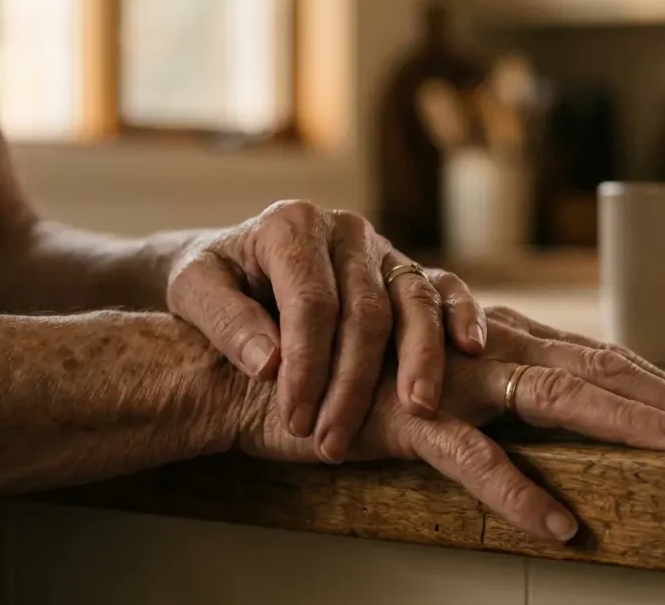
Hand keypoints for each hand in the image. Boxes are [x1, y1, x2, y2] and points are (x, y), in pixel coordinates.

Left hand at [167, 201, 485, 464]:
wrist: (233, 263)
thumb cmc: (212, 280)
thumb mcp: (193, 291)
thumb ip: (226, 324)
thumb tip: (269, 365)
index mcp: (290, 225)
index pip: (311, 302)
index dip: (308, 365)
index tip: (296, 419)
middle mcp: (344, 229)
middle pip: (365, 310)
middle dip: (354, 382)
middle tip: (335, 440)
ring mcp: (382, 248)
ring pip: (413, 300)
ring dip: (420, 360)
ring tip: (418, 410)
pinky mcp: (407, 269)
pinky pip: (444, 288)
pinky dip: (462, 316)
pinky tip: (471, 350)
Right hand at [235, 307, 664, 542]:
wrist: (261, 372)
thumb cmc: (353, 381)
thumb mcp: (440, 381)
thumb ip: (494, 389)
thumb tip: (549, 411)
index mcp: (501, 345)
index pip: (598, 360)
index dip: (661, 384)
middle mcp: (487, 352)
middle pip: (599, 371)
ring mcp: (452, 383)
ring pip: (555, 400)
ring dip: (627, 425)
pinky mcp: (407, 420)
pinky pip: (470, 461)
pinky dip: (516, 494)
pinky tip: (559, 527)